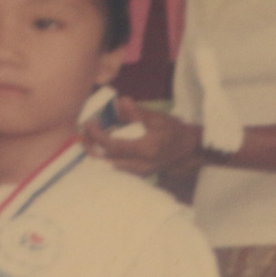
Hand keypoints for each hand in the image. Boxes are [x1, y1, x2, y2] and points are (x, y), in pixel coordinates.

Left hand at [84, 96, 202, 177]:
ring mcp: (139, 172)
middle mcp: (140, 165)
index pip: (113, 145)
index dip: (98, 135)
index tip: (89, 123)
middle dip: (92, 147)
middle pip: (107, 160)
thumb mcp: (158, 118)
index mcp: (145, 149)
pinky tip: (102, 148)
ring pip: (109, 166)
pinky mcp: (138, 174)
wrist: (189, 149)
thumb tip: (120, 102)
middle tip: (86, 133)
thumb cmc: (175, 131)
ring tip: (92, 138)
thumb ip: (137, 112)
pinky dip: (106, 158)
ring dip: (98, 153)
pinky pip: (116, 168)